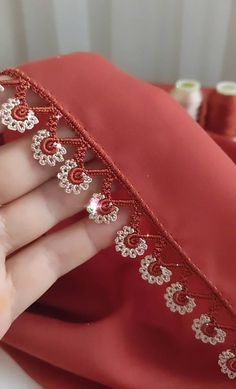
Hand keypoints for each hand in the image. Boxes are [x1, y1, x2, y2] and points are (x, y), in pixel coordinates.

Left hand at [0, 86, 126, 338]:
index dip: (18, 121)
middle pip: (18, 175)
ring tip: (119, 170)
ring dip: (80, 195)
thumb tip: (1, 90)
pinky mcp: (8, 298)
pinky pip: (50, 263)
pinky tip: (116, 220)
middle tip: (99, 132)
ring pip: (40, 217)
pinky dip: (84, 243)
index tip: (52, 101)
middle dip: (60, 154)